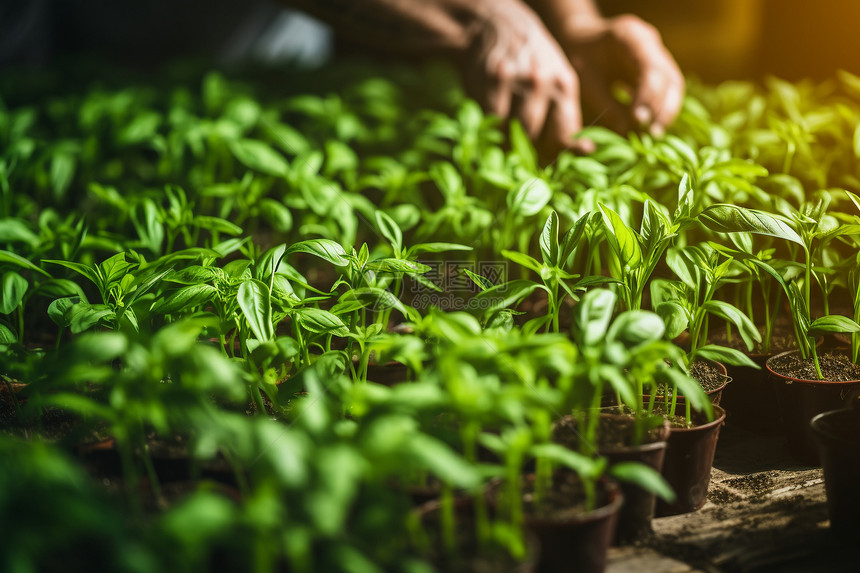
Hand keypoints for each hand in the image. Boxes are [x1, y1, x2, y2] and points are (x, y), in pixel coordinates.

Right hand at [459, 0, 582, 155]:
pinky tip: (490, 122)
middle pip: (535, 139)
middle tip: (522, 156)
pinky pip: (490, 120)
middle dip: (527, 152)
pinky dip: (490, 128)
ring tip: (505, 138)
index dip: (556, 156)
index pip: (564, 136)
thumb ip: (564, 115)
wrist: (495, 25)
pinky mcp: (491, 81)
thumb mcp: (555, 79)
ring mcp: (516, 81)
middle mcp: (543, 83)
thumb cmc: (530, 60)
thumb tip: (585, 153)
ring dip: (506, 142)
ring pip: (511, 132)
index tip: (553, 169)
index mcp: (565, 86)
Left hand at [559, 14, 683, 136]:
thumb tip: (626, 131)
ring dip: (667, 111)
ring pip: (674, 84)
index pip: (651, 67)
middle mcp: (649, 41)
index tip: (639, 119)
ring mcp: (656, 53)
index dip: (648, 96)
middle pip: (670, 76)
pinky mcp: (657, 67)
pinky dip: (661, 108)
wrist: (580, 40)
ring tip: (654, 134)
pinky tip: (652, 125)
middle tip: (652, 133)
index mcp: (630, 36)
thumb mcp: (586, 80)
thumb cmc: (579, 58)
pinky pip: (667, 89)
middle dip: (663, 107)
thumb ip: (606, 104)